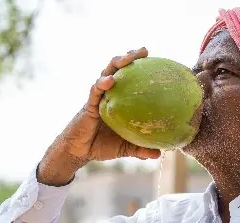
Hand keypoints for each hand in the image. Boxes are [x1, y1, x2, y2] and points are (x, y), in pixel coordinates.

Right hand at [38, 47, 160, 185]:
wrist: (79, 152)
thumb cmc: (101, 146)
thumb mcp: (125, 147)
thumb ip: (140, 149)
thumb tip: (159, 154)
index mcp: (118, 100)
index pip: (129, 79)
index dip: (140, 67)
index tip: (155, 59)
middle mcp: (108, 94)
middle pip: (118, 69)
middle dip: (130, 56)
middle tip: (144, 50)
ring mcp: (97, 97)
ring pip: (106, 73)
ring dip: (117, 63)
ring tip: (129, 57)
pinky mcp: (88, 105)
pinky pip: (95, 91)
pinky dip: (102, 84)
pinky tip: (110, 80)